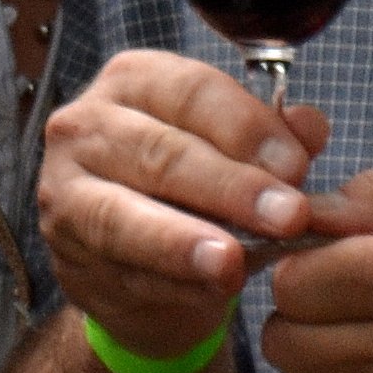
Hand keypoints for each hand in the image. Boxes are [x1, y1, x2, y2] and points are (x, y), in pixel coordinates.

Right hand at [39, 51, 329, 359]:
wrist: (141, 262)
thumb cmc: (192, 189)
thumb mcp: (236, 154)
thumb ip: (272, 139)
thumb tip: (309, 127)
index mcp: (136, 80)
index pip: (193, 92)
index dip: (248, 129)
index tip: (298, 166)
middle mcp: (87, 125)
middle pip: (163, 152)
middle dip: (231, 188)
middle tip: (288, 217)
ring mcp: (65, 191)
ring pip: (124, 216)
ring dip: (183, 242)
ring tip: (231, 262)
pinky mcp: (63, 253)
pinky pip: (118, 269)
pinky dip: (169, 284)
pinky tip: (209, 291)